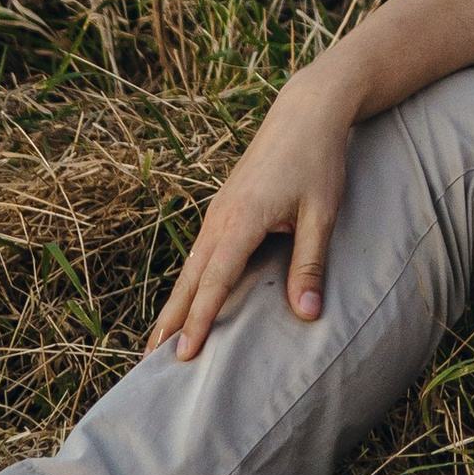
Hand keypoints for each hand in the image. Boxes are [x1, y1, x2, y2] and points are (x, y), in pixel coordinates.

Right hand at [144, 69, 358, 359]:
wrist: (305, 114)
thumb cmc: (317, 161)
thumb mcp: (322, 214)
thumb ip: (310, 264)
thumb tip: (306, 314)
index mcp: (241, 219)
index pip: (215, 280)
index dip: (200, 319)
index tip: (185, 353)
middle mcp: (220, 217)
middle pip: (190, 278)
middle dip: (172, 319)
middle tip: (152, 360)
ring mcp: (218, 211)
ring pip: (191, 265)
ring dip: (176, 302)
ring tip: (161, 339)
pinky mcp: (224, 208)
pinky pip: (201, 252)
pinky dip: (190, 281)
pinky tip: (189, 298)